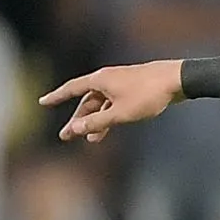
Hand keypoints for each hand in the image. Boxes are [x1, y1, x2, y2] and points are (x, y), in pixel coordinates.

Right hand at [41, 60, 182, 141]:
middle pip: (87, 101)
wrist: (177, 80)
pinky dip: (109, 117)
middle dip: (78, 120)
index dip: (56, 96)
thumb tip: (75, 129)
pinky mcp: (133, 89)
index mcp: (99, 80)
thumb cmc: (148, 95)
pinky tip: (108, 130)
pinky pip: (114, 104)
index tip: (42, 102)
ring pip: (102, 105)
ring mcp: (120, 84)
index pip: (71, 89)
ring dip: (95, 121)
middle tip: (66, 136)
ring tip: (90, 140)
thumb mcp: (120, 113)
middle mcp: (107, 79)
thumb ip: (97, 122)